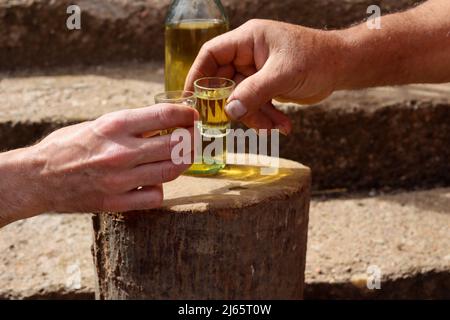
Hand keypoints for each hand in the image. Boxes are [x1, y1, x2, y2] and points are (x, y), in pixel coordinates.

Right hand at [0, 104, 197, 225]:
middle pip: (176, 145)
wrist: (38, 178)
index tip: (193, 115)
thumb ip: (131, 126)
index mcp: (114, 125)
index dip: (185, 114)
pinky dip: (161, 188)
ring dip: (183, 162)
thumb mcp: (98, 124)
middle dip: (192, 138)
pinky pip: (155, 196)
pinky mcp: (116, 202)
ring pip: (171, 170)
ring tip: (184, 156)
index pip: (164, 116)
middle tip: (194, 136)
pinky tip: (156, 182)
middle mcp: (120, 152)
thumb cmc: (68, 146)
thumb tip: (164, 125)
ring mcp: (120, 180)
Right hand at [185, 19, 344, 133]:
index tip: (191, 98)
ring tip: (275, 127)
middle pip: (225, 82)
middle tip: (234, 123)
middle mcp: (248, 55)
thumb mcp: (283, 75)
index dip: (197, 75)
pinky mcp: (267, 86)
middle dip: (233, 106)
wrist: (342, 66)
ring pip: (242, 99)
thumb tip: (229, 112)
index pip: (211, 54)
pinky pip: (256, 105)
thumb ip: (254, 92)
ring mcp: (257, 72)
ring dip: (256, 117)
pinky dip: (267, 117)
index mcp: (247, 40)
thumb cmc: (316, 59)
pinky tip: (283, 126)